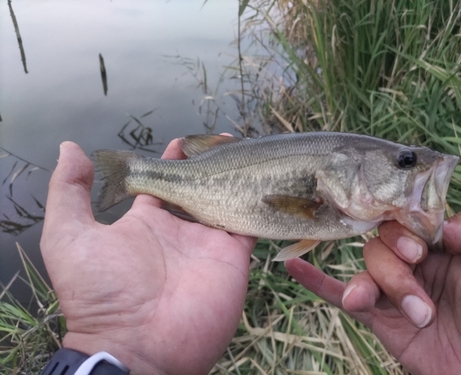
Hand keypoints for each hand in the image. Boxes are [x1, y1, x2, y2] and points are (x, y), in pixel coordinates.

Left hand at [40, 140, 255, 374]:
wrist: (138, 348)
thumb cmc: (100, 294)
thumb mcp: (69, 238)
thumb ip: (69, 192)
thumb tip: (72, 150)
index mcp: (147, 221)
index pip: (164, 181)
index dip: (174, 159)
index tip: (186, 139)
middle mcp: (180, 229)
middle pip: (200, 187)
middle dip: (212, 164)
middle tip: (227, 140)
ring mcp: (209, 242)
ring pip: (228, 199)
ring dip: (237, 177)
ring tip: (250, 151)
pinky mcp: (233, 256)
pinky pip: (250, 223)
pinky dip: (257, 203)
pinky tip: (265, 179)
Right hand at [286, 208, 460, 373]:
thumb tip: (441, 220)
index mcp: (437, 243)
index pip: (405, 220)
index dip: (403, 230)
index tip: (418, 251)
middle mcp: (411, 260)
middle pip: (381, 245)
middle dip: (397, 271)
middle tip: (422, 298)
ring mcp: (390, 287)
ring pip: (366, 270)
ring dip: (383, 289)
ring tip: (417, 317)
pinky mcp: (377, 315)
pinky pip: (340, 294)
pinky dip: (316, 280)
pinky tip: (294, 267)